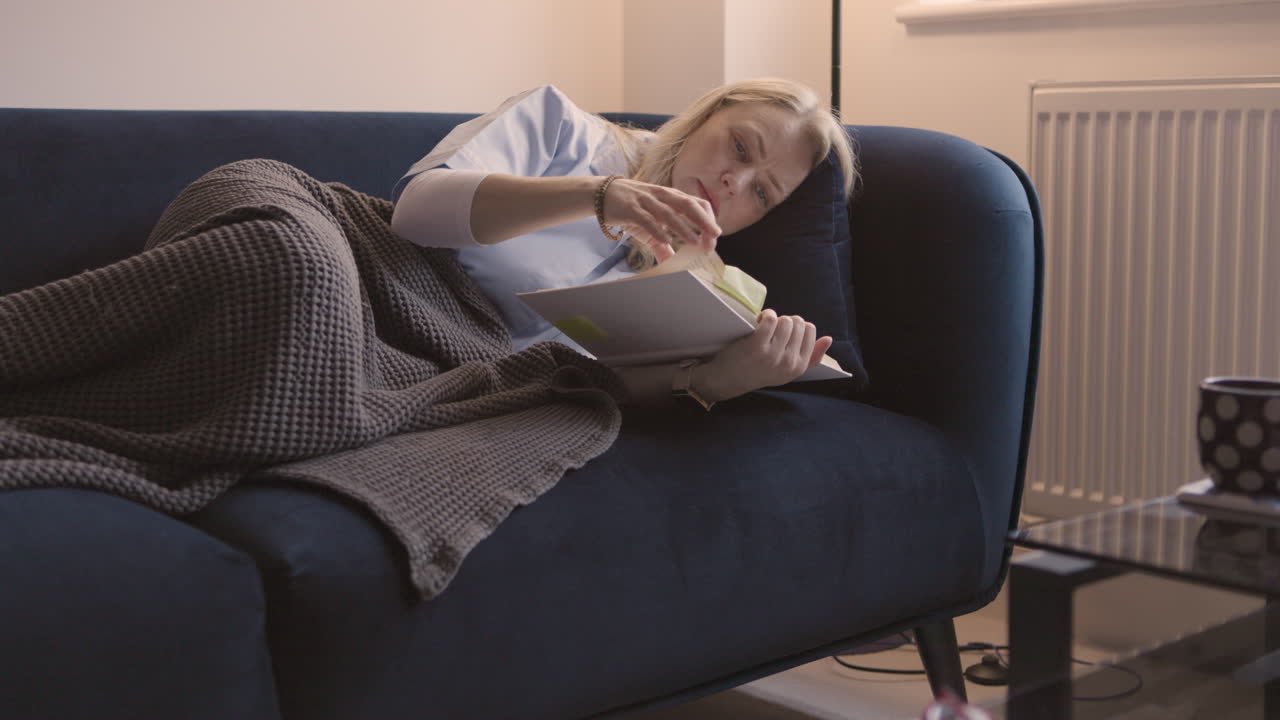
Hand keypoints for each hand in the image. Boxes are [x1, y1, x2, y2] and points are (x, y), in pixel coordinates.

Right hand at [602, 178, 720, 261]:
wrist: (601, 194)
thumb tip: (670, 262)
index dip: (708, 219)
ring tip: (695, 242)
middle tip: (714, 236)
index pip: (697, 203)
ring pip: (669, 212)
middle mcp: (662, 196)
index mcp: (671, 197)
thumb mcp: (648, 225)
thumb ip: (660, 244)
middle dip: (703, 221)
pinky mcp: (630, 209)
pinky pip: (647, 219)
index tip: (713, 237)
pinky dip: (657, 230)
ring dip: (683, 228)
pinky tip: (666, 241)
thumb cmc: (630, 208)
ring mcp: (646, 201)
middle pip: (688, 205)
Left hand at [698, 309, 833, 400]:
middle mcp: (788, 362)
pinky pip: (771, 319)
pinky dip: (765, 315)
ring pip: (786, 320)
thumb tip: (828, 339)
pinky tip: (758, 321)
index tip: (783, 332)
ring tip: (764, 326)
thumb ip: (810, 357)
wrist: (727, 380)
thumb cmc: (757, 370)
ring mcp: (773, 354)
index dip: (796, 326)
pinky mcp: (757, 346)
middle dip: (785, 321)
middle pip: (798, 323)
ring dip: (774, 317)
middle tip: (772, 329)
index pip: (810, 330)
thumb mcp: (786, 370)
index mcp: (798, 367)